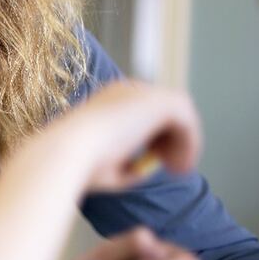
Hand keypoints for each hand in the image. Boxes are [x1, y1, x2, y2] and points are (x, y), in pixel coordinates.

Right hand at [59, 82, 201, 192]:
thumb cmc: (80, 164)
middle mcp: (126, 91)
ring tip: (180, 169)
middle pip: (165, 107)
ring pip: (180, 112)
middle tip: (175, 167)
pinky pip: (187, 120)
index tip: (159, 161)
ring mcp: (142, 92)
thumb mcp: (107, 166)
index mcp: (108, 100)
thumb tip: (147, 167)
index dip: (158, 135)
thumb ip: (128, 163)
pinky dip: (190, 143)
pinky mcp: (157, 101)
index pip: (144, 110)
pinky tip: (180, 166)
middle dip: (174, 136)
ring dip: (185, 140)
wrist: (68, 151)